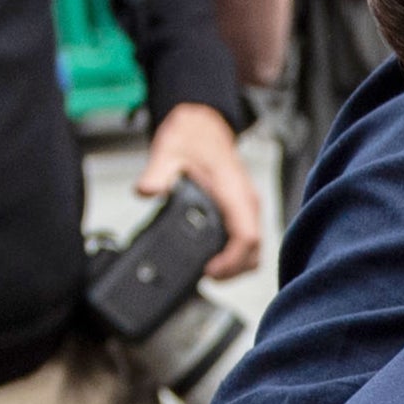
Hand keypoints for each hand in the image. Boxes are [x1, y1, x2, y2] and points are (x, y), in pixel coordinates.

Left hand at [126, 101, 263, 280]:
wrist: (204, 126)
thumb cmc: (193, 138)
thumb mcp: (169, 153)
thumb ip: (158, 173)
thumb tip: (147, 190)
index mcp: (234, 191)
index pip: (246, 236)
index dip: (231, 261)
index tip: (210, 271)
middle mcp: (246, 201)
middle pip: (255, 250)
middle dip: (234, 270)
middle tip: (207, 276)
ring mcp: (248, 207)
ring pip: (256, 249)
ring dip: (237, 266)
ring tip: (211, 272)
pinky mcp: (243, 210)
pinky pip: (249, 240)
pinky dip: (237, 255)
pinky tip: (217, 258)